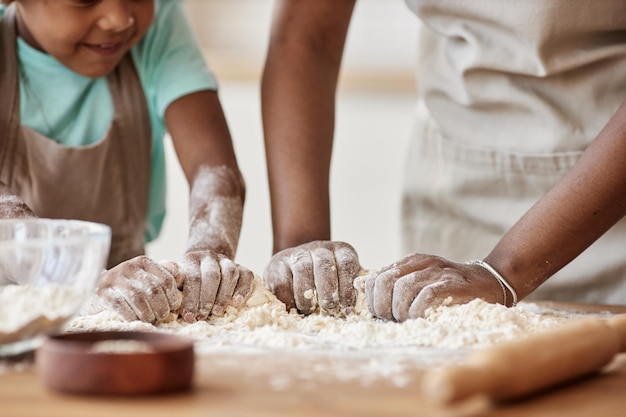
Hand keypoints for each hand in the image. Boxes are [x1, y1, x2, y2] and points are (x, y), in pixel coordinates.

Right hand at [96, 256, 183, 322]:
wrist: (96, 292)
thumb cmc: (130, 288)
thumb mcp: (148, 277)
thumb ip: (167, 274)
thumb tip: (181, 277)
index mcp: (143, 262)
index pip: (166, 279)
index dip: (173, 296)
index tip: (173, 306)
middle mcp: (128, 267)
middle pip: (153, 289)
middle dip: (161, 307)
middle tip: (162, 316)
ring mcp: (113, 279)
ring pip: (138, 298)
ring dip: (148, 313)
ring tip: (150, 319)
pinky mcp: (101, 293)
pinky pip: (120, 306)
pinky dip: (131, 316)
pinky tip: (135, 320)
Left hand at [177, 250, 253, 322]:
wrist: (205, 262)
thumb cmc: (188, 279)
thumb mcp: (178, 279)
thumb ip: (175, 287)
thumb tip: (173, 301)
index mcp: (192, 259)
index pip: (193, 278)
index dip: (191, 299)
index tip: (189, 317)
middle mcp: (210, 257)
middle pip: (212, 276)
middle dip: (207, 299)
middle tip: (203, 316)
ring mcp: (226, 260)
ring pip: (229, 273)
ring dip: (224, 295)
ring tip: (217, 312)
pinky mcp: (241, 267)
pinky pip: (246, 275)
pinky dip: (243, 288)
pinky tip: (238, 302)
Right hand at [263, 241, 360, 314]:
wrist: (295, 271)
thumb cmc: (326, 284)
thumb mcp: (343, 281)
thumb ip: (355, 288)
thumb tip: (367, 298)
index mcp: (341, 251)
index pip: (347, 263)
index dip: (347, 286)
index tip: (347, 306)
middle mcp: (320, 247)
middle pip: (325, 265)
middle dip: (328, 291)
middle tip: (329, 308)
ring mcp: (297, 252)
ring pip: (303, 270)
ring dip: (307, 295)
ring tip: (309, 309)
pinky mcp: (277, 262)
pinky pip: (283, 280)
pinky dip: (288, 297)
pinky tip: (293, 306)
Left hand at [363, 254, 507, 320]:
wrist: (491, 283)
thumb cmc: (452, 289)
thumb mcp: (418, 281)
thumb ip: (391, 282)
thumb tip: (360, 284)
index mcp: (411, 262)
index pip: (376, 277)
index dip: (372, 299)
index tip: (382, 313)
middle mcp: (423, 263)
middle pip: (385, 282)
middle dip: (383, 306)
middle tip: (393, 319)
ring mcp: (438, 272)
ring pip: (403, 288)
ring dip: (401, 310)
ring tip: (409, 320)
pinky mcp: (454, 284)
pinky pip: (427, 295)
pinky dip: (418, 311)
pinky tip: (421, 318)